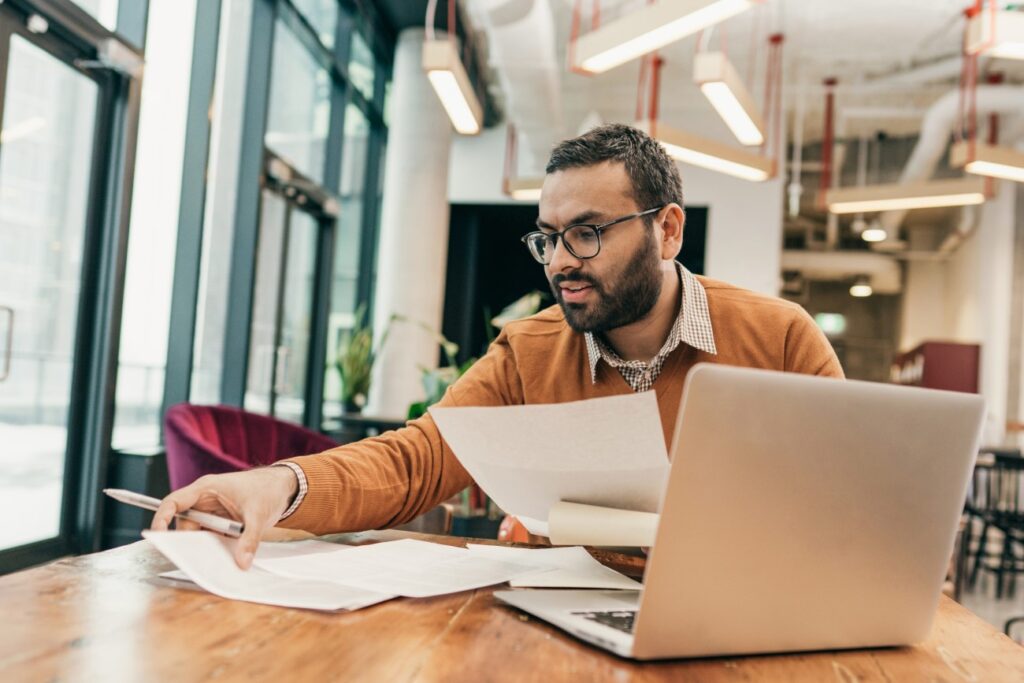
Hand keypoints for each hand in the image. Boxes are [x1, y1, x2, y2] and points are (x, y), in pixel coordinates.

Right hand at [151, 467, 298, 568]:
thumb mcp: (259, 515)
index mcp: (206, 489)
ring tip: (215, 559)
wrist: (283, 487)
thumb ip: (249, 539)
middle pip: (185, 524)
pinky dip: (215, 548)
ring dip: (205, 547)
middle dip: (188, 542)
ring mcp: (211, 514)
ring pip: (198, 535)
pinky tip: (224, 558)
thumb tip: (242, 563)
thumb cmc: (267, 490)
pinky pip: (211, 539)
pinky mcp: (220, 524)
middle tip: (195, 559)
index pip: (174, 502)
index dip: (162, 518)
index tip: (157, 535)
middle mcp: (204, 501)